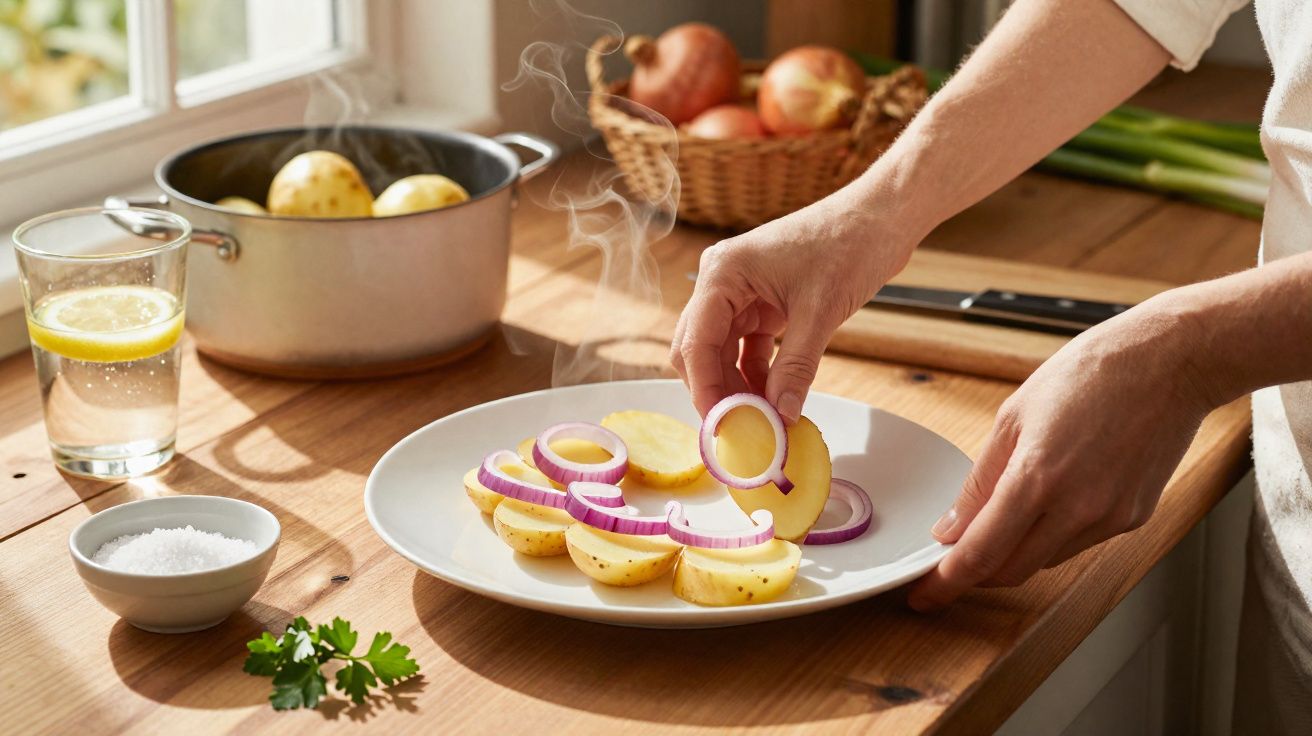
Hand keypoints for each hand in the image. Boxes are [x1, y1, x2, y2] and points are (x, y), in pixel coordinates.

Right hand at [670, 194, 916, 420]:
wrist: (882, 217)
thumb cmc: (850, 244)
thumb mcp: (821, 312)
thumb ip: (795, 367)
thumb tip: (780, 415)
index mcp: (723, 274)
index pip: (696, 343)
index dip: (706, 389)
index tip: (724, 426)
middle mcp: (722, 281)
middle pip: (699, 349)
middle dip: (716, 390)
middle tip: (741, 428)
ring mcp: (740, 292)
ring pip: (720, 352)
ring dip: (736, 385)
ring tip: (762, 419)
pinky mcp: (761, 302)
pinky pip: (745, 347)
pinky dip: (755, 373)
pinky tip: (774, 398)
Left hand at [908, 302, 1217, 610]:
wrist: (1171, 363)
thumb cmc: (1092, 374)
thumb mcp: (1014, 416)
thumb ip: (981, 480)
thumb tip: (953, 526)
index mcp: (1036, 478)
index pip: (980, 554)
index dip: (946, 582)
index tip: (924, 594)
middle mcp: (1076, 508)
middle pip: (1011, 570)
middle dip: (975, 573)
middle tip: (950, 562)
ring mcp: (1109, 518)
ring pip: (1044, 560)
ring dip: (1014, 552)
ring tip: (1000, 518)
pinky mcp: (1133, 519)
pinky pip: (1077, 544)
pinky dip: (1051, 535)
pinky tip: (1049, 502)